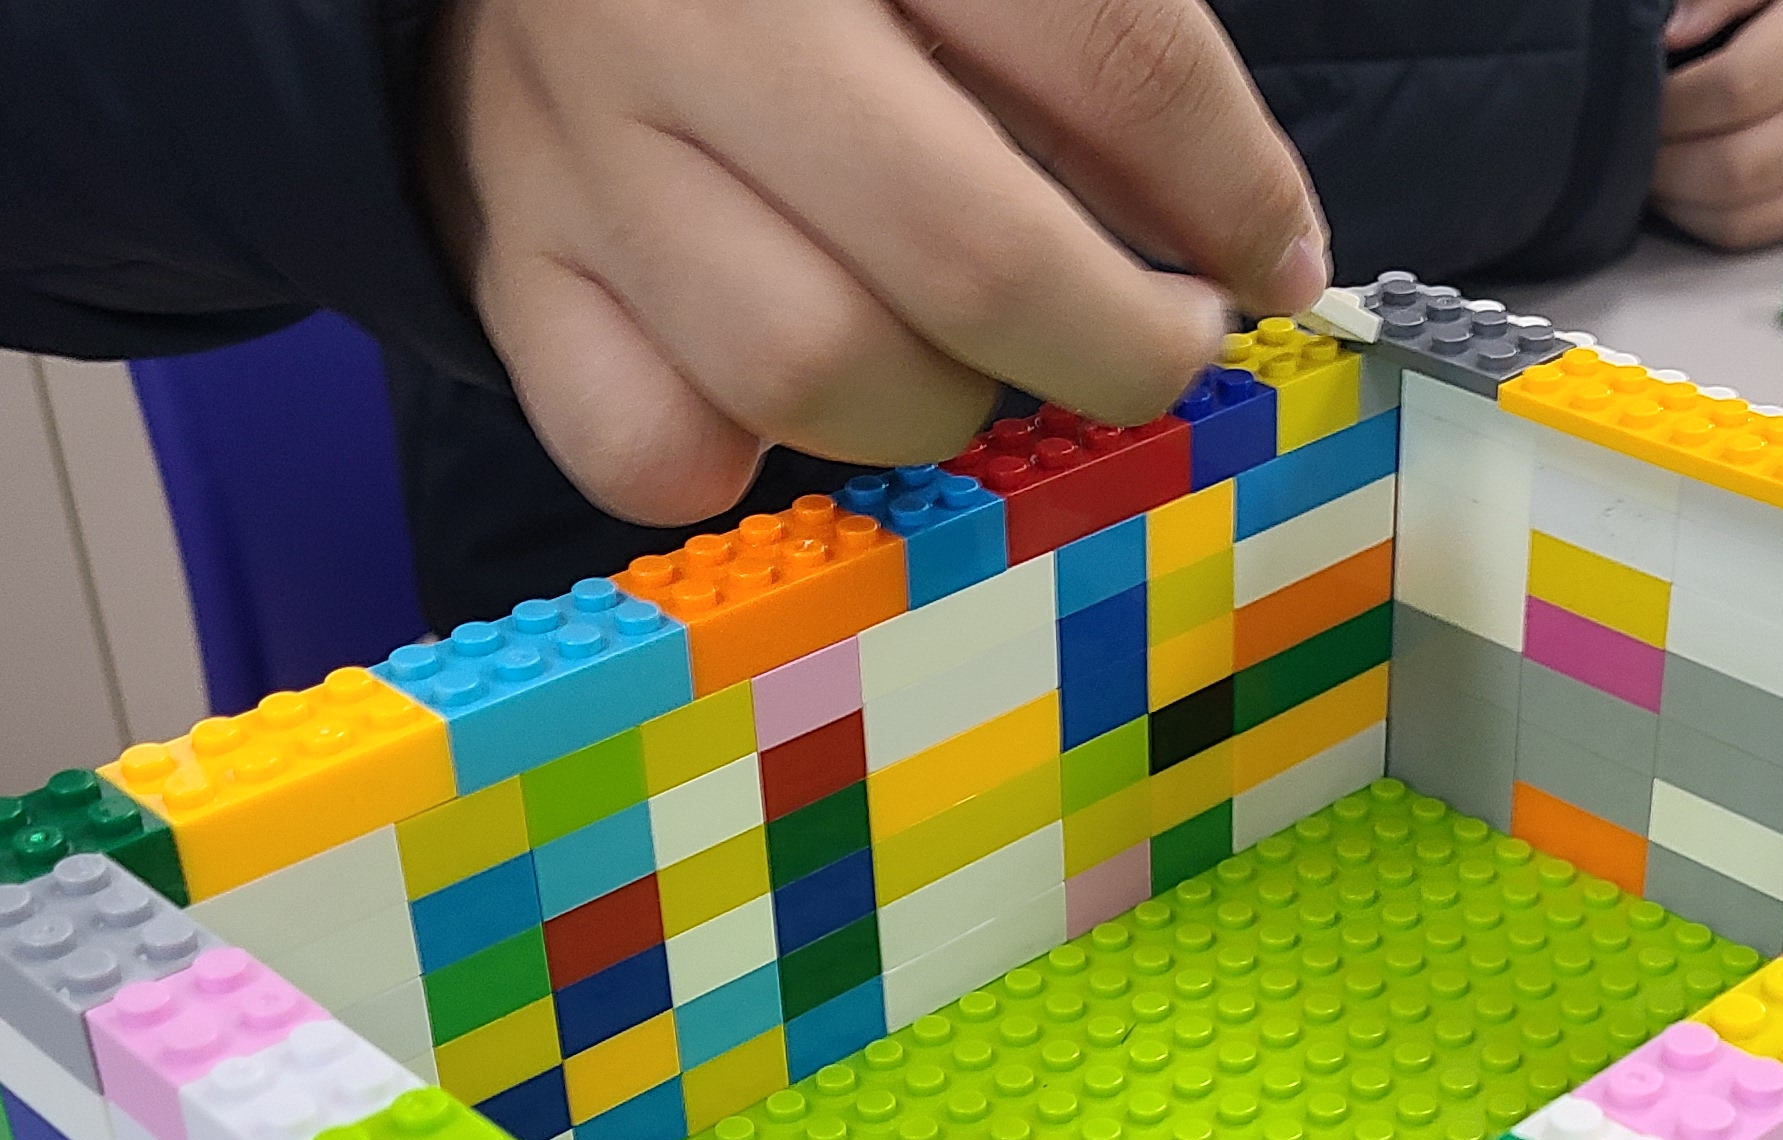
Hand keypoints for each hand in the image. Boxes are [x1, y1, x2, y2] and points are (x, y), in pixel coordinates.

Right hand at [427, 0, 1330, 524]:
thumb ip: (1094, 42)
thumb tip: (1250, 237)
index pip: (1113, 60)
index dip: (1232, 190)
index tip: (1274, 261)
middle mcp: (698, 11)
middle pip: (968, 254)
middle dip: (1118, 343)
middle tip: (1164, 343)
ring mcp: (582, 142)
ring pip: (811, 369)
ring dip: (939, 404)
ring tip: (973, 353)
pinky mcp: (507, 254)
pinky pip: (648, 444)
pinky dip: (742, 453)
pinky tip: (789, 386)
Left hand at [1652, 0, 1782, 251]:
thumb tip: (1669, 34)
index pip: (1737, 86)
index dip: (1673, 102)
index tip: (1639, 91)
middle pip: (1737, 164)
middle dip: (1664, 159)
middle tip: (1631, 138)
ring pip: (1741, 212)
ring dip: (1675, 198)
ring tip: (1648, 165)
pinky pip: (1756, 233)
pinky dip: (1701, 219)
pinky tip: (1679, 188)